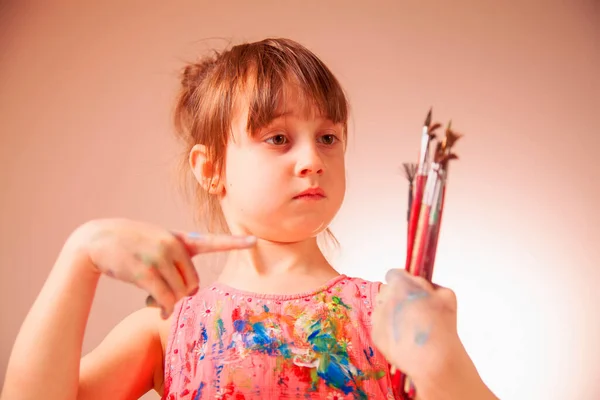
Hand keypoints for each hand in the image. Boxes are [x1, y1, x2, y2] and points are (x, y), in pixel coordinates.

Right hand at [70, 218, 256, 317]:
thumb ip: (175, 264)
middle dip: (184, 293)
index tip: (255, 241)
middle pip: (194, 283)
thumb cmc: (130, 245)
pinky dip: (163, 308)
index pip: (211, 241)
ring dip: (170, 303)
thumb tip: (184, 298)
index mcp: (179, 238)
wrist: (95, 240)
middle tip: (168, 295)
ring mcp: (159, 258)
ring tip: (155, 299)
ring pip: (180, 293)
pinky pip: (165, 299)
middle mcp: (172, 246)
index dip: (235, 242)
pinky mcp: (145, 272)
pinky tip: (154, 306)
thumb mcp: (156, 243)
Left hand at [371, 269, 464, 392]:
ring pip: (382, 309)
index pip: (394, 274)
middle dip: (397, 297)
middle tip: (412, 310)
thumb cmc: (442, 324)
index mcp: (401, 284)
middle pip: (387, 291)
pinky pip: (380, 327)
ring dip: (392, 313)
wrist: (433, 357)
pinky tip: (404, 339)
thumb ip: (431, 284)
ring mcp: (378, 316)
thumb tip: (422, 284)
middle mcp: (385, 298)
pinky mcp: (375, 334)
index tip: (410, 290)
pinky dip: (389, 331)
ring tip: (409, 327)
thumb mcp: (446, 294)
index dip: (403, 281)